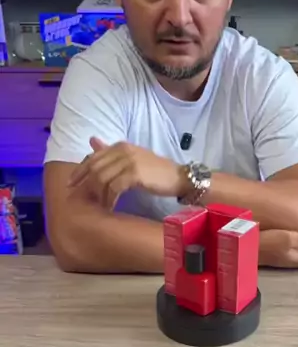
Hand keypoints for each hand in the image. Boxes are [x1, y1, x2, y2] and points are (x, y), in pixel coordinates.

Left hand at [69, 138, 183, 210]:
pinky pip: (114, 188)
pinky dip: (110, 199)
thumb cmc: (155, 171)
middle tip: (82, 200)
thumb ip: (111, 151)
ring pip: (101, 179)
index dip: (79, 171)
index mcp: (119, 146)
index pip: (92, 157)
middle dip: (85, 185)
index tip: (70, 185)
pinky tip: (110, 207)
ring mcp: (128, 160)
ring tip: (100, 205)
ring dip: (98, 195)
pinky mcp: (134, 173)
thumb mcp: (131, 158)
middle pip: (94, 168)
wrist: (177, 177)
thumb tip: (91, 140)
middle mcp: (122, 150)